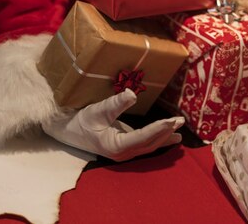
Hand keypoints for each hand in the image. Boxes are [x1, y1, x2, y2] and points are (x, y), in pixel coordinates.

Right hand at [42, 88, 184, 161]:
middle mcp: (122, 153)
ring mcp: (124, 151)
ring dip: (164, 137)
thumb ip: (115, 103)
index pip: (142, 137)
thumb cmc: (81, 120)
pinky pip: (145, 144)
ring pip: (149, 146)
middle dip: (165, 132)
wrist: (67, 131)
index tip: (171, 121)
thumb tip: (132, 93)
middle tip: (180, 121)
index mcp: (115, 147)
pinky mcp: (125, 146)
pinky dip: (158, 139)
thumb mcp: (97, 110)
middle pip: (149, 144)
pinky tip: (170, 136)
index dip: (158, 129)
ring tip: (180, 130)